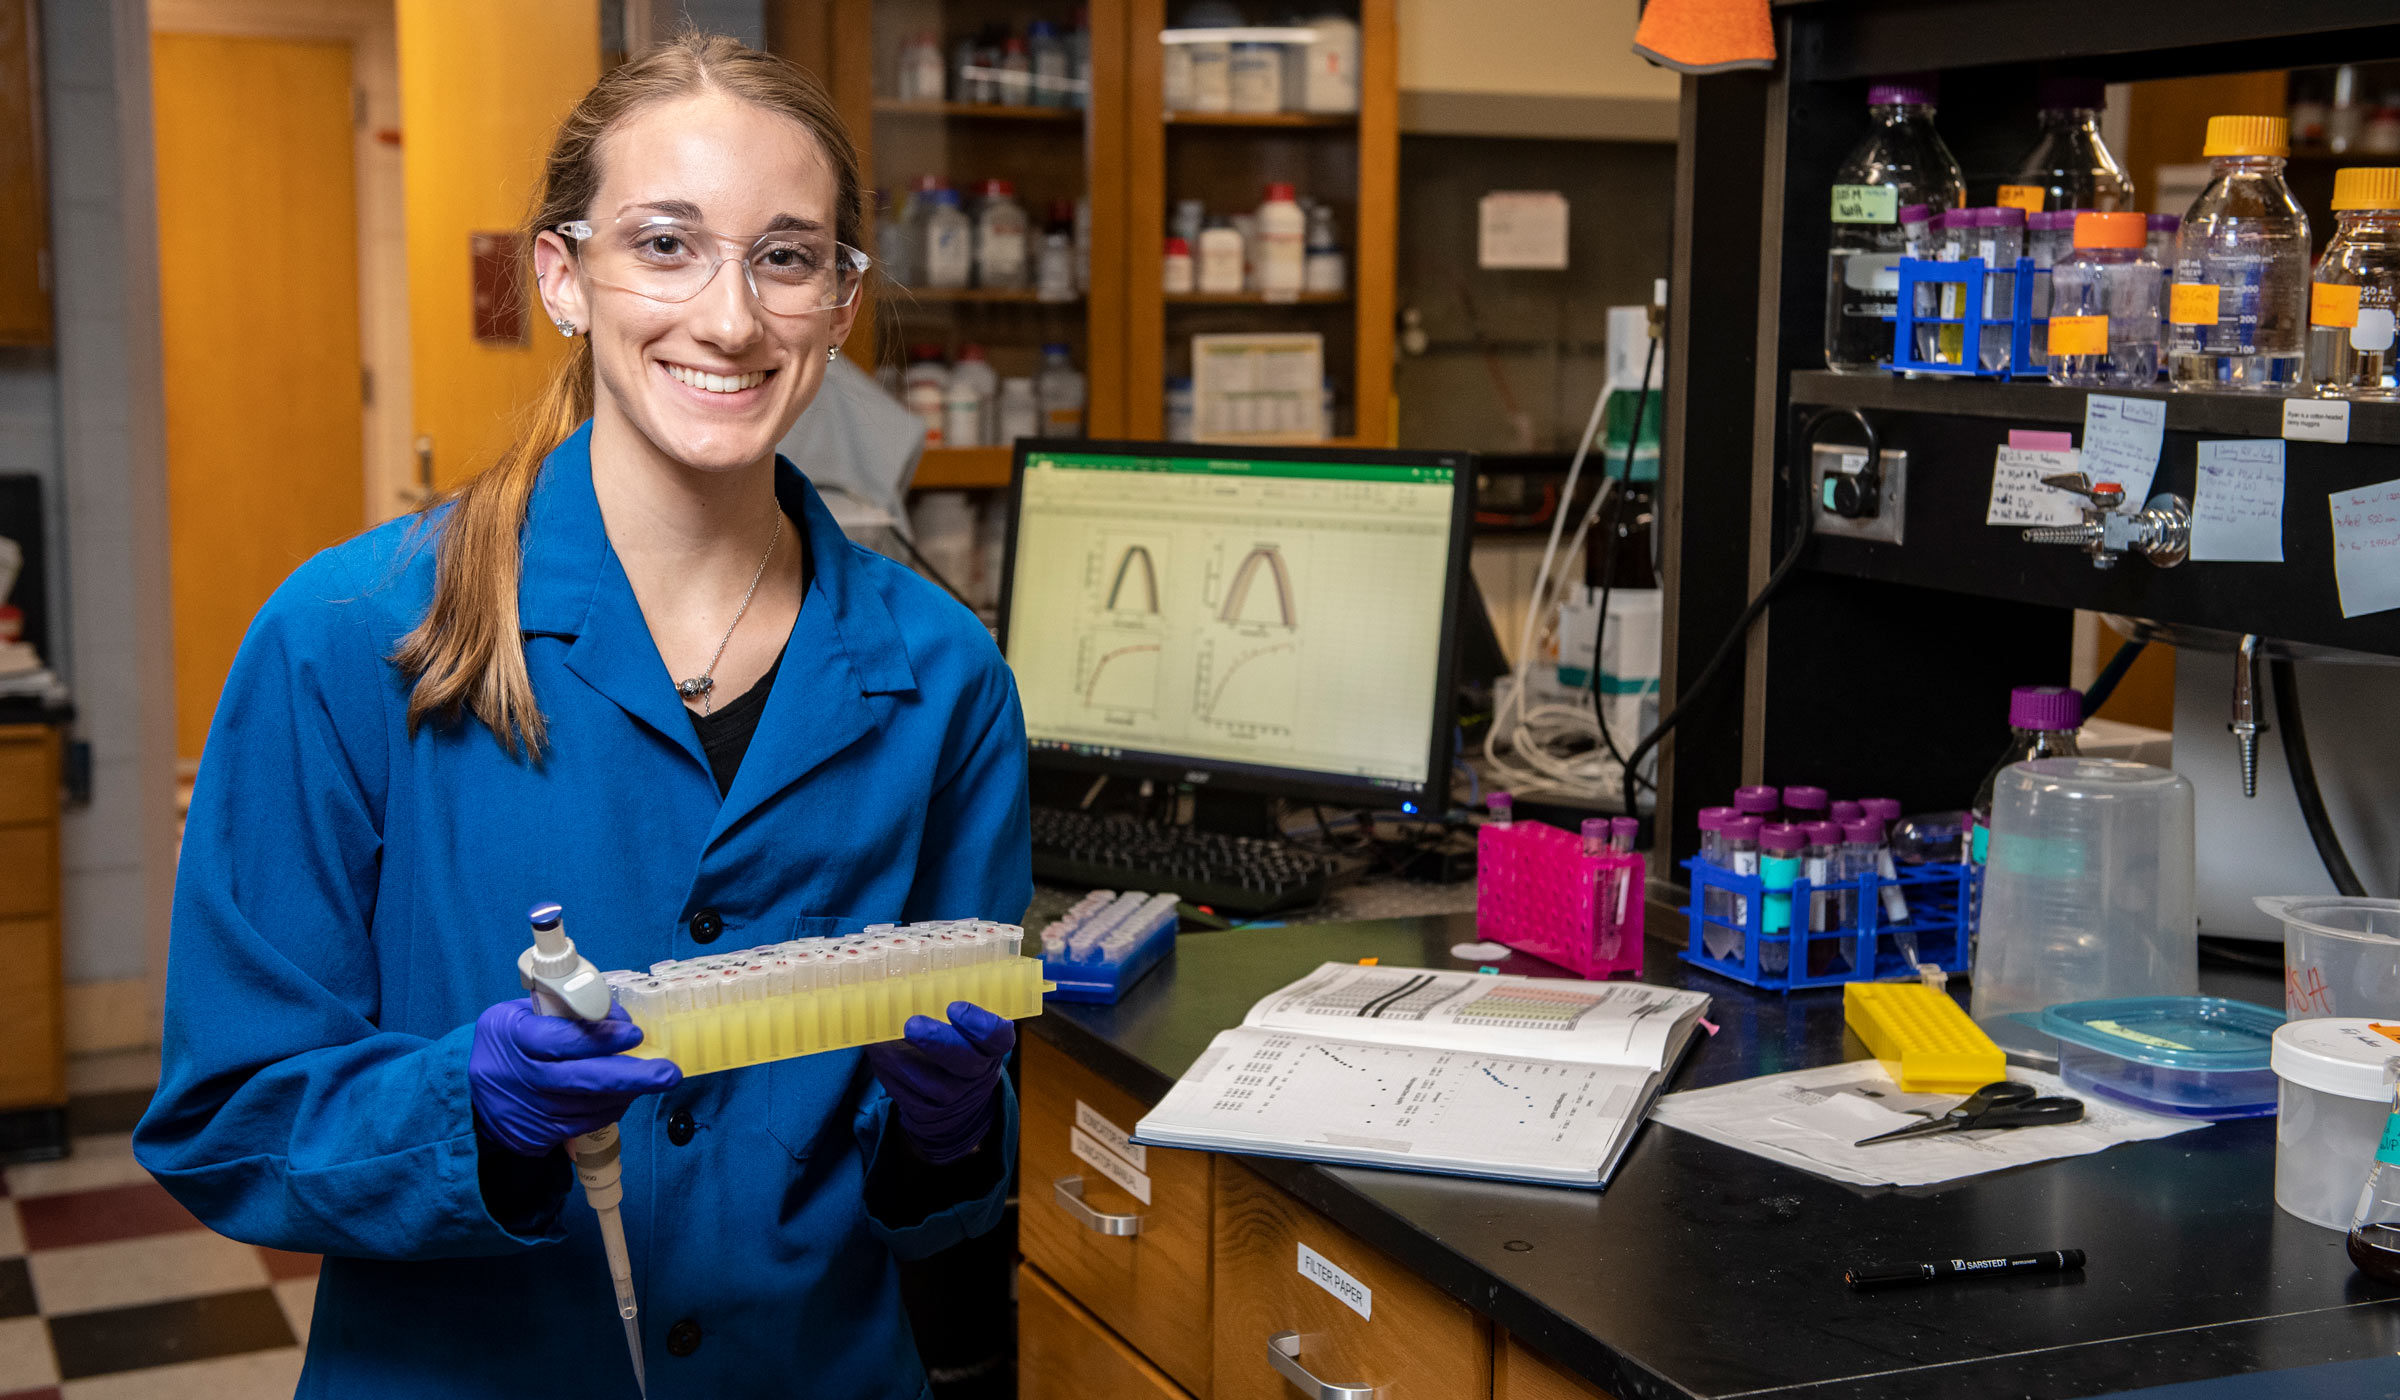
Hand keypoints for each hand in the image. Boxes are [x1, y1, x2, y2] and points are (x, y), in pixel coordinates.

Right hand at [469, 998, 682, 1156]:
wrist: (466, 1094)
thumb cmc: (505, 1043)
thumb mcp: (519, 1013)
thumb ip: (563, 1012)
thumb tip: (616, 1016)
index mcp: (515, 1037)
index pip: (561, 1040)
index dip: (601, 1039)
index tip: (634, 1034)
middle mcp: (522, 1078)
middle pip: (582, 1080)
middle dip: (632, 1076)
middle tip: (668, 1073)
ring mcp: (529, 1112)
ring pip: (591, 1105)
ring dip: (626, 1091)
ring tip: (648, 1076)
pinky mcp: (536, 1137)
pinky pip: (586, 1123)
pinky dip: (609, 1107)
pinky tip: (621, 1094)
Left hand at [864, 1002, 1013, 1164]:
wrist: (955, 1102)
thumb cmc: (956, 1046)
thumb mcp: (965, 1029)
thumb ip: (947, 1004)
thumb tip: (912, 968)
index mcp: (992, 1046)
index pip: (997, 1036)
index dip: (979, 1024)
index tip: (955, 1007)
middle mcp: (977, 1073)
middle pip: (963, 1061)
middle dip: (937, 1042)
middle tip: (912, 1025)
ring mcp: (952, 1096)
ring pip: (926, 1081)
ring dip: (898, 1057)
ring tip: (881, 1037)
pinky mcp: (925, 1111)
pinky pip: (903, 1092)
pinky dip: (886, 1069)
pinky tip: (877, 1051)